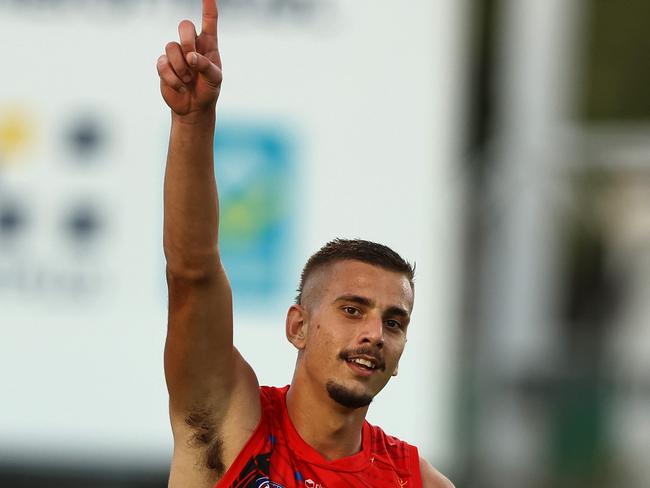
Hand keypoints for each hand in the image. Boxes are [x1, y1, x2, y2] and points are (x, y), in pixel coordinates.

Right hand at [156, 0, 222, 115]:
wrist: (194, 108)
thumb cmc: (209, 90)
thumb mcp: (215, 79)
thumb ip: (206, 66)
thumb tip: (190, 57)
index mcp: (208, 45)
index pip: (209, 21)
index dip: (208, 7)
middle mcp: (191, 45)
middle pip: (184, 25)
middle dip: (187, 41)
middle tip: (192, 61)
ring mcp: (176, 54)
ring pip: (171, 46)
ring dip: (181, 67)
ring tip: (188, 80)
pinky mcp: (164, 65)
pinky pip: (163, 63)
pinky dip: (173, 78)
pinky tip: (180, 86)